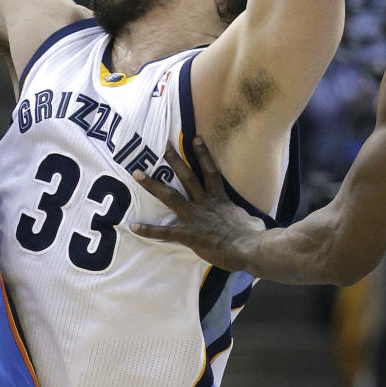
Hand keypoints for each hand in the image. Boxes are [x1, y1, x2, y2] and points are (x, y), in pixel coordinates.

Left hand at [131, 138, 266, 269]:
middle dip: (174, 161)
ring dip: (152, 184)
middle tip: (162, 147)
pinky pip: (164, 232)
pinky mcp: (188, 234)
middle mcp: (204, 203)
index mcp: (220, 199)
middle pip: (187, 177)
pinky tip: (133, 226)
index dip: (203, 154)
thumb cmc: (253, 235)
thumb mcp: (249, 219)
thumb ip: (241, 215)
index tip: (195, 138)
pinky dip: (148, 230)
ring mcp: (194, 217)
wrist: (247, 248)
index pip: (210, 172)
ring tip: (137, 174)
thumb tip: (249, 219)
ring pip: (170, 196)